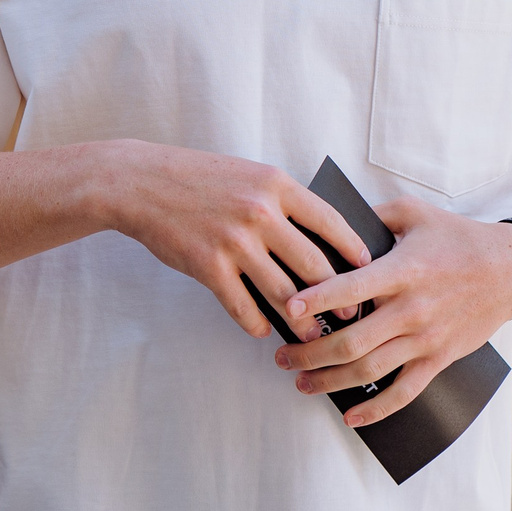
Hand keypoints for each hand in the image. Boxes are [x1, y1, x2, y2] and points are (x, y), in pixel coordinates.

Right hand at [94, 141, 375, 341]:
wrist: (142, 182)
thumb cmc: (201, 179)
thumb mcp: (249, 176)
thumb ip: (283, 204)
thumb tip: (319, 244)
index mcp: (276, 185)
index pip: (331, 222)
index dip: (355, 251)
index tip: (369, 271)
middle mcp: (261, 213)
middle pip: (315, 265)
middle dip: (339, 296)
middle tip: (351, 314)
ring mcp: (235, 242)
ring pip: (285, 294)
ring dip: (304, 321)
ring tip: (314, 334)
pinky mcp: (209, 267)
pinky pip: (244, 307)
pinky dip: (256, 323)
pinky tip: (262, 330)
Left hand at [275, 196, 511, 425]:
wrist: (511, 268)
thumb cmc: (459, 237)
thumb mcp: (415, 213)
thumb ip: (373, 216)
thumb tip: (332, 220)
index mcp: (402, 269)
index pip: (351, 288)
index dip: (316, 299)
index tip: (287, 308)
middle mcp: (411, 308)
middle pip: (351, 341)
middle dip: (309, 353)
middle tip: (281, 357)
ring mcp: (425, 338)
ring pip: (370, 370)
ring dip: (329, 381)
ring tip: (301, 383)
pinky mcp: (439, 358)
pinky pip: (405, 392)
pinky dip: (375, 408)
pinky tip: (350, 415)